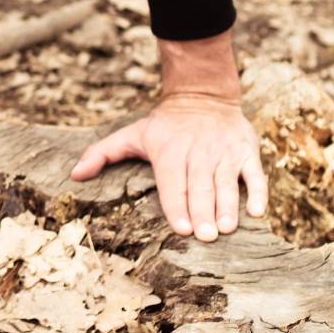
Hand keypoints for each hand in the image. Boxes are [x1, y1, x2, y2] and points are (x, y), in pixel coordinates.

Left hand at [70, 93, 267, 239]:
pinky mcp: (246, 151)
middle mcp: (198, 151)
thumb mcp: (132, 134)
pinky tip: (257, 212)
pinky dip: (258, 192)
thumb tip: (75, 175)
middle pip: (201, 186)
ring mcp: (224, 152)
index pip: (172, 181)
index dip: (176, 205)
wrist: (203, 95)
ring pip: (227, 182)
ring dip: (228, 206)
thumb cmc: (164, 125)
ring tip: (227, 228)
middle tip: (207, 237)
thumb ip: (102, 153)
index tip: (180, 228)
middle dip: (203, 212)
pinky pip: (254, 174)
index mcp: (170, 150)